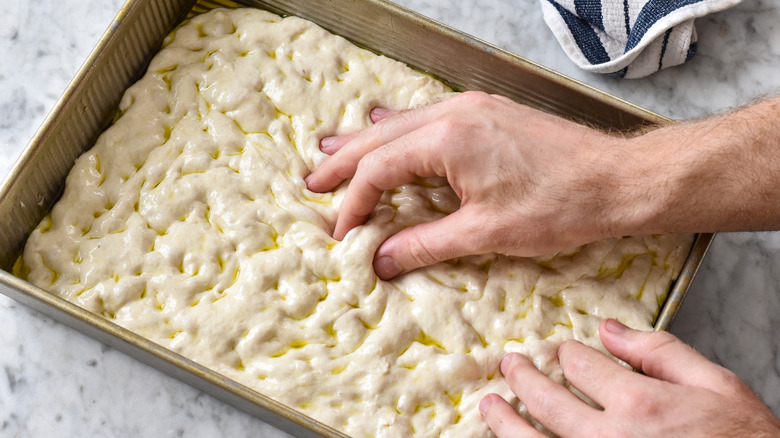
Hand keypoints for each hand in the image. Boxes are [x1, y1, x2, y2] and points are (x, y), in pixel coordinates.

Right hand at [306, 91, 627, 278]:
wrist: (616, 178)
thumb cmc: (557, 205)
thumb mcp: (485, 233)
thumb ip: (425, 244)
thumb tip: (381, 260)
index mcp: (447, 138)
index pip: (380, 170)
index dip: (355, 203)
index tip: (342, 233)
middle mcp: (454, 113)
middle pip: (381, 138)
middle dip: (345, 161)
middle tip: (313, 180)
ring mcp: (472, 108)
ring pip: (403, 123)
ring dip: (368, 141)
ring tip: (334, 151)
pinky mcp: (488, 113)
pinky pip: (429, 117)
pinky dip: (401, 129)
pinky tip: (388, 126)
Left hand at [480, 319, 779, 436]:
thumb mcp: (716, 384)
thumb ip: (659, 351)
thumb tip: (610, 328)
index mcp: (639, 402)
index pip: (581, 365)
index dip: (568, 354)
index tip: (562, 352)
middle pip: (546, 401)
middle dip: (523, 378)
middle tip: (509, 365)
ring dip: (505, 423)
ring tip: (490, 406)